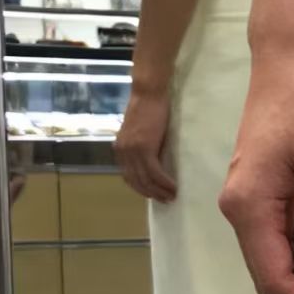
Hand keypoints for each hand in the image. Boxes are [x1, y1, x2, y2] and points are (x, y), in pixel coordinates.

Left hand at [116, 87, 176, 202]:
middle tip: (166, 199)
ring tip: (171, 196)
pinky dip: (164, 182)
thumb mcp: (139, 131)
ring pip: (146, 179)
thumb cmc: (148, 108)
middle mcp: (123, 152)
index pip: (128, 176)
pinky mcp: (145, 148)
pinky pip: (155, 172)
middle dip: (151, 193)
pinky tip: (173, 186)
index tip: (154, 194)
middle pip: (136, 181)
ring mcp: (132, 151)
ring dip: (159, 191)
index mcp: (120, 149)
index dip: (141, 188)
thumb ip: (140, 146)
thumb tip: (152, 162)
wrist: (148, 93)